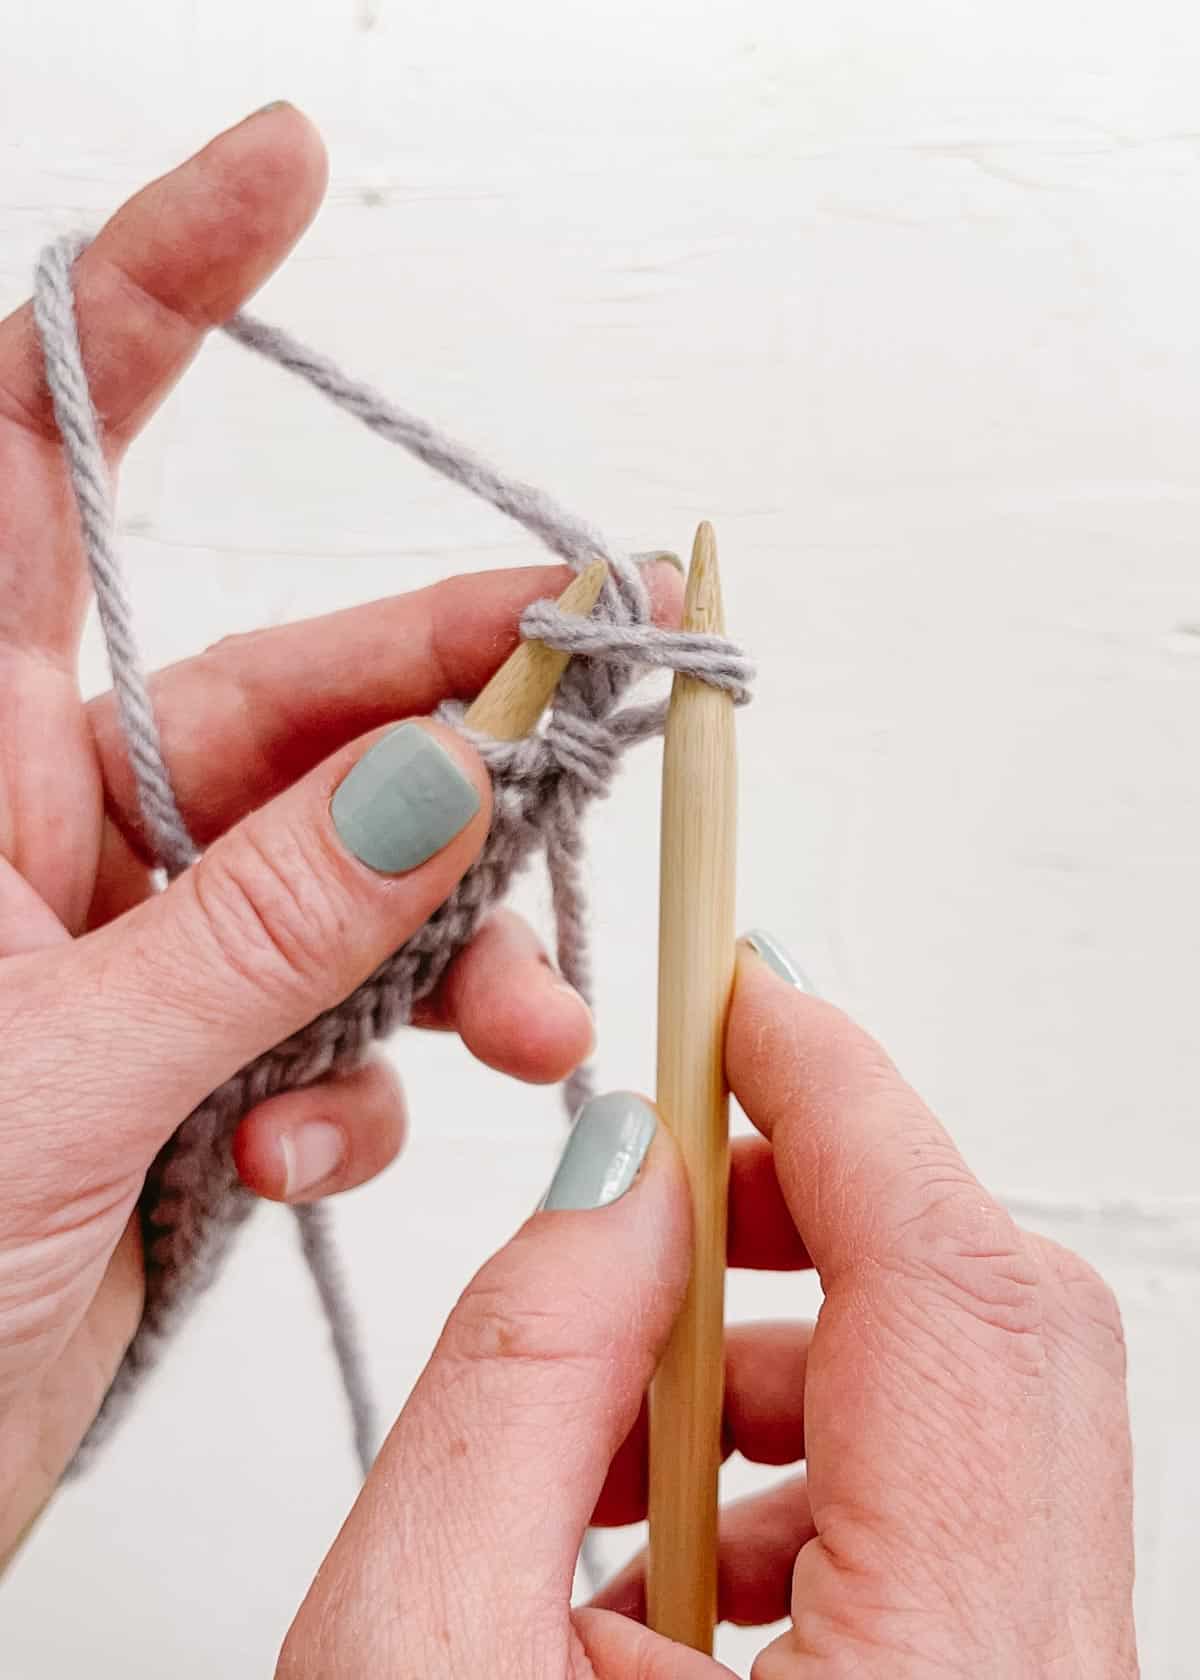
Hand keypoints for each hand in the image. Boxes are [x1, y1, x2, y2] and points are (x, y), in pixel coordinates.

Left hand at [0, 104, 681, 1552]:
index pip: (43, 462)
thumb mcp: (56, 1076)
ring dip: (448, 947)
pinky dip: (364, 1083)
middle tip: (599, 674)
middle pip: (290, 696)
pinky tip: (324, 1150)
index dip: (156, 304)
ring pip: (350, 879)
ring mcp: (132, 946)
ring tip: (521, 1023)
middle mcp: (46, 828)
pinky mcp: (195, 1059)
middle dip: (452, 698)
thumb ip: (261, 927)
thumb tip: (437, 779)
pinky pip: (331, 1024)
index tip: (285, 178)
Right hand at [279, 936, 1136, 1677]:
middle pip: (1004, 1332)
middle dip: (827, 1208)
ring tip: (621, 1434)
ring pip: (982, 1412)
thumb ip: (517, 1373)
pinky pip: (958, 1513)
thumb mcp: (416, 1658)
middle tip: (677, 1173)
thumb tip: (617, 1179)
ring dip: (803, 1352)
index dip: (844, 1096)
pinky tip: (673, 1542)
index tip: (750, 996)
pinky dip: (819, 1461)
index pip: (950, 1286)